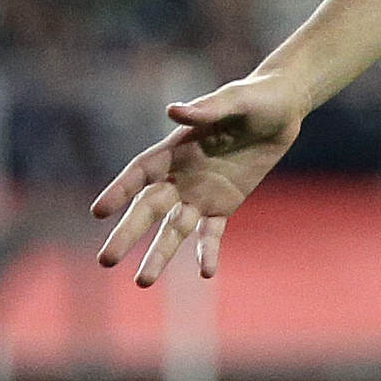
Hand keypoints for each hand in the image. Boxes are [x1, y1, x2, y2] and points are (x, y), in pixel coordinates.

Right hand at [90, 70, 310, 285]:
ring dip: (159, 255)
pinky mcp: (224, 206)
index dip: (119, 191)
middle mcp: (180, 176)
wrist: (281, 110)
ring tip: (142, 282)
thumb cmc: (254, 97)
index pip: (139, 173)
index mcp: (174, 149)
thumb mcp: (235, 100)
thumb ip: (206, 108)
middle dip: (128, 234)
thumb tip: (172, 110)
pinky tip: (207, 272)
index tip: (99, 212)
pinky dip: (207, 252)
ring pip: (174, 230)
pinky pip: (211, 234)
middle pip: (148, 209)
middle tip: (106, 260)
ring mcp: (200, 194)